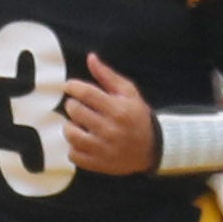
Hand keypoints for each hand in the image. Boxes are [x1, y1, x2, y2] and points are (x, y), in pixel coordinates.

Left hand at [61, 54, 159, 176]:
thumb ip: (107, 76)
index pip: (86, 94)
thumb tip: (90, 58)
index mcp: (118, 109)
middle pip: (75, 111)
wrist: (152, 148)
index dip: (73, 87)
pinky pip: (73, 154)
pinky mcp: (98, 164)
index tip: (70, 86)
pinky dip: (74, 147)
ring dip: (70, 126)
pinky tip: (82, 141)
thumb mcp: (128, 93)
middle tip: (77, 105)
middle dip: (72, 105)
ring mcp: (103, 149)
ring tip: (77, 124)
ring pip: (70, 133)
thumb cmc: (137, 116)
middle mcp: (110, 129)